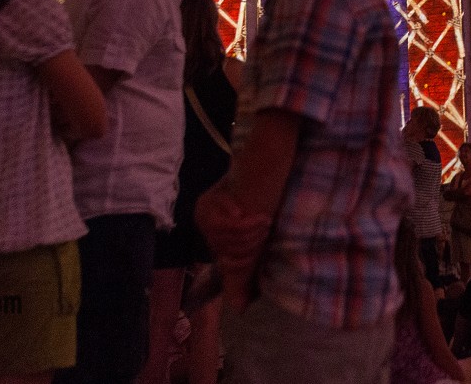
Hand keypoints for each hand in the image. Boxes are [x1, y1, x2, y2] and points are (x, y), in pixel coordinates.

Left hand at [195, 180, 271, 312]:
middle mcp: (203, 220)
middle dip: (250, 243)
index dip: (246, 255)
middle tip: (264, 225)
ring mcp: (202, 215)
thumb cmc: (265, 197)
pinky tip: (258, 215)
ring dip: (251, 233)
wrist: (267, 161)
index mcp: (214, 227)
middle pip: (226, 253)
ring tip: (264, 218)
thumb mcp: (256, 241)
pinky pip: (226, 230)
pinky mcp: (205, 208)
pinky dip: (246, 226)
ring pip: (226, 243)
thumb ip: (244, 273)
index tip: (264, 234)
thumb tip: (238, 309)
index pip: (226, 259)